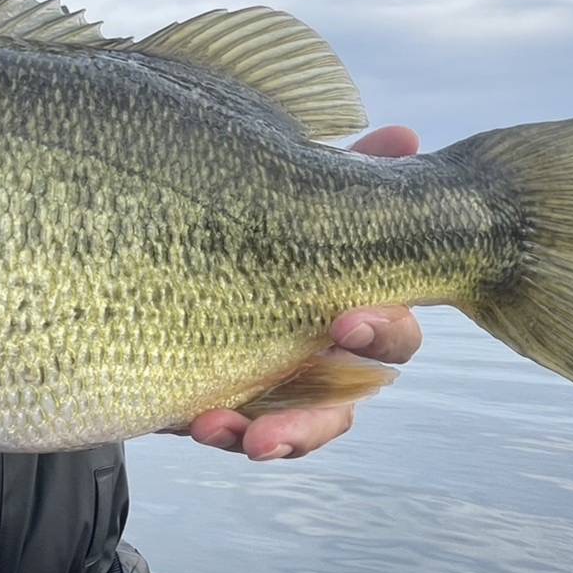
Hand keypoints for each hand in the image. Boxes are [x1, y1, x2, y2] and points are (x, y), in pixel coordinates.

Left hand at [179, 124, 423, 460]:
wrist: (169, 251)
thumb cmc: (259, 213)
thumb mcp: (292, 191)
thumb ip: (346, 171)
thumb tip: (403, 136)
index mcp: (351, 302)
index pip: (390, 331)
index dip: (380, 331)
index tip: (345, 322)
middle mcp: (325, 351)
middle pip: (347, 397)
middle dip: (322, 409)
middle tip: (280, 418)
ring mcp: (281, 382)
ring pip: (302, 427)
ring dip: (280, 436)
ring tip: (240, 436)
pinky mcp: (231, 399)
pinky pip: (240, 430)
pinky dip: (227, 431)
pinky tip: (201, 424)